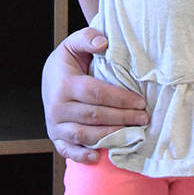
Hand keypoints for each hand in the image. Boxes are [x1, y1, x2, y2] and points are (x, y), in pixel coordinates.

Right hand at [41, 27, 149, 162]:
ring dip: (110, 136)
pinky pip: (68, 150)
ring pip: (84, 135)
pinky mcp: (55, 137)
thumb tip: (103, 43)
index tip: (140, 101)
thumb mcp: (75, 43)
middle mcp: (58, 107)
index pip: (96, 94)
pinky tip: (99, 157)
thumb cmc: (69, 60)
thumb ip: (88, 37)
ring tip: (133, 134)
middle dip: (122, 118)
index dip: (120, 99)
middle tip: (144, 118)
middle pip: (94, 116)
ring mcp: (55, 124)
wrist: (49, 77)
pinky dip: (82, 156)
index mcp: (65, 84)